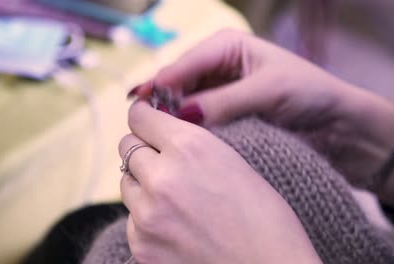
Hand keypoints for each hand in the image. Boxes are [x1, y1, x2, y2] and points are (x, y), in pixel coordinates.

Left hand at [119, 101, 321, 263]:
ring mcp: (148, 214)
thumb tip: (163, 135)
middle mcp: (163, 176)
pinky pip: (132, 218)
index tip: (148, 121)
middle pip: (127, 147)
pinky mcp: (142, 245)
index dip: (146, 117)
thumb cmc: (266, 218)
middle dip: (145, 149)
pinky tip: (176, 225)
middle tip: (164, 160)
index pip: (140, 116)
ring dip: (144, 184)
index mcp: (190, 147)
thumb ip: (192, 145)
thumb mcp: (233, 163)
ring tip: (175, 198)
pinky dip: (147, 217)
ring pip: (127, 183)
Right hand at [132, 29, 393, 194]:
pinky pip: (202, 125)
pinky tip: (181, 145)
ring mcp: (221, 95)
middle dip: (163, 103)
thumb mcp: (267, 91)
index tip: (139, 105)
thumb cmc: (310, 95)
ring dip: (175, 121)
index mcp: (227, 47)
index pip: (184, 64)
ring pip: (186, 107)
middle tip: (143, 127)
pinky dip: (192, 134)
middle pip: (179, 85)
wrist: (339, 125)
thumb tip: (181, 114)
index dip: (160, 84)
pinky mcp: (228, 119)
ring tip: (157, 138)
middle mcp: (219, 68)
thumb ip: (224, 102)